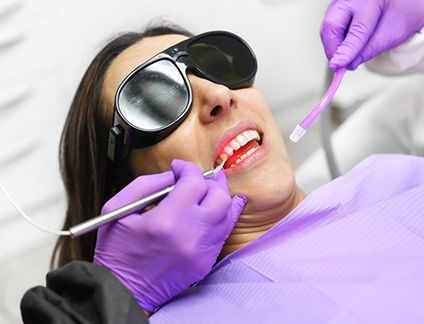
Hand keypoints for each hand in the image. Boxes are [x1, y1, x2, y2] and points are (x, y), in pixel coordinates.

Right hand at [93, 159, 245, 312]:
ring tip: (209, 189)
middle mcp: (189, 236)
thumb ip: (147, 184)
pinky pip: (223, 233)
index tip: (179, 167)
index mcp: (165, 221)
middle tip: (198, 178)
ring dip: (219, 197)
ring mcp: (201, 252)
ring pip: (227, 214)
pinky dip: (222, 217)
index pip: (194, 182)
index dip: (187, 168)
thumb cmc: (116, 251)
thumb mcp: (118, 209)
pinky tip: (218, 208)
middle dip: (210, 181)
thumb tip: (173, 175)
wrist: (122, 291)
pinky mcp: (205, 262)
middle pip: (219, 196)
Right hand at [320, 0, 423, 70]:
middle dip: (332, 47)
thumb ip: (369, 49)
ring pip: (327, 26)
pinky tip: (344, 45)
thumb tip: (349, 63)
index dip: (346, 50)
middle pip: (332, 24)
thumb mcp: (392, 34)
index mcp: (372, 0)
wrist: (403, 4)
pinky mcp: (337, 7)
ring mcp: (343, 1)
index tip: (340, 65)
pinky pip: (329, 26)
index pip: (356, 30)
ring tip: (344, 54)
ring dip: (332, 44)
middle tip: (338, 63)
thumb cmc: (401, 13)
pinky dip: (334, 39)